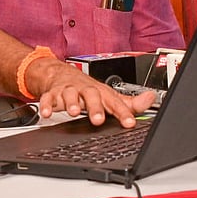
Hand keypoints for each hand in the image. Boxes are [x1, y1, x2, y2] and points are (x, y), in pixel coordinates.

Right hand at [32, 61, 155, 127]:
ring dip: (70, 103)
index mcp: (101, 92)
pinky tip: (46, 114)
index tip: (130, 123)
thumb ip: (129, 103)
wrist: (61, 74)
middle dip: (94, 107)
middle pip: (91, 95)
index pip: (115, 102)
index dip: (124, 113)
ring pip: (69, 94)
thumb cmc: (88, 89)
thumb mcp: (109, 96)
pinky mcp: (52, 94)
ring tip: (73, 112)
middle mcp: (85, 90)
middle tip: (98, 119)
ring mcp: (68, 91)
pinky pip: (47, 99)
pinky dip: (46, 106)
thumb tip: (151, 99)